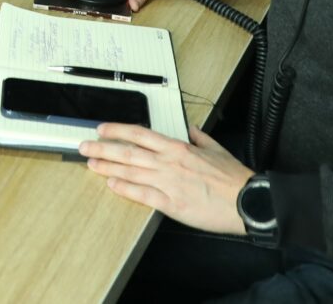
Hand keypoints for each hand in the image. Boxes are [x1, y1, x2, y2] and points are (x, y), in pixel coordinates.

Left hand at [80, 124, 250, 234]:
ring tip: (91, 165)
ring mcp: (169, 183)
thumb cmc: (234, 178)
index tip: (102, 129)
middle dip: (103, 149)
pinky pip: (143, 194)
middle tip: (84, 146)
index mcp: (178, 147)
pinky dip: (125, 189)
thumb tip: (191, 128)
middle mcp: (169, 162)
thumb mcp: (217, 149)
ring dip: (108, 168)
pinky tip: (112, 185)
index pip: (140, 134)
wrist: (248, 201)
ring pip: (131, 172)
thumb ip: (200, 138)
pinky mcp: (172, 204)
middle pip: (129, 152)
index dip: (118, 130)